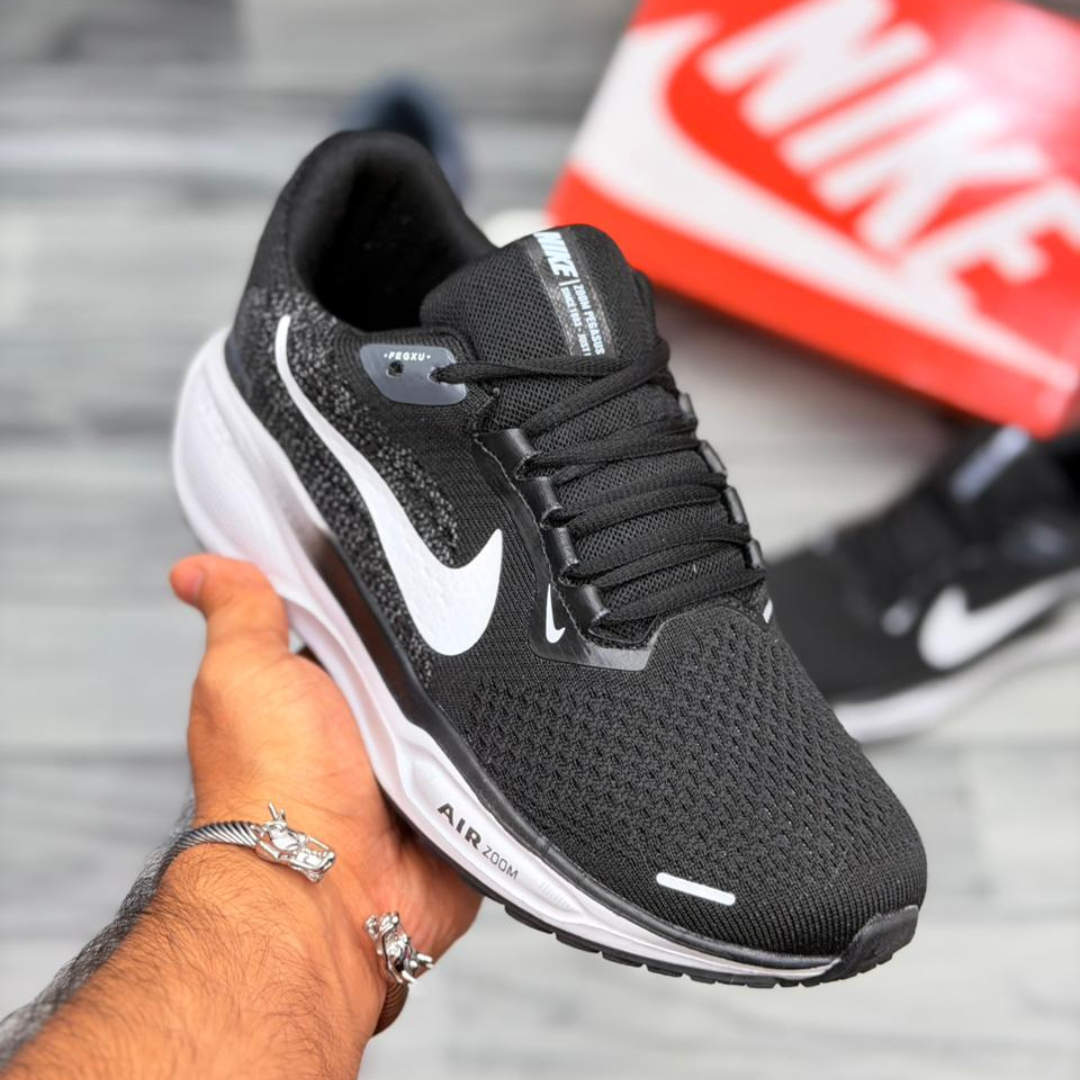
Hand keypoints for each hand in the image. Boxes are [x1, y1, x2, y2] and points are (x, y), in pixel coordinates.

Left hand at [168, 553, 480, 1003]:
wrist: (328, 888)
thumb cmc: (275, 786)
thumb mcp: (245, 672)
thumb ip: (241, 612)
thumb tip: (196, 570)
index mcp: (318, 691)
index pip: (363, 623)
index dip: (383, 598)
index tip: (405, 566)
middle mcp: (366, 729)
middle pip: (423, 662)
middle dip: (439, 647)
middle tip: (439, 642)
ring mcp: (414, 768)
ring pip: (466, 709)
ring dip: (469, 704)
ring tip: (459, 698)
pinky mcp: (455, 802)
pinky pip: (496, 763)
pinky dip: (498, 752)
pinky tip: (490, 742)